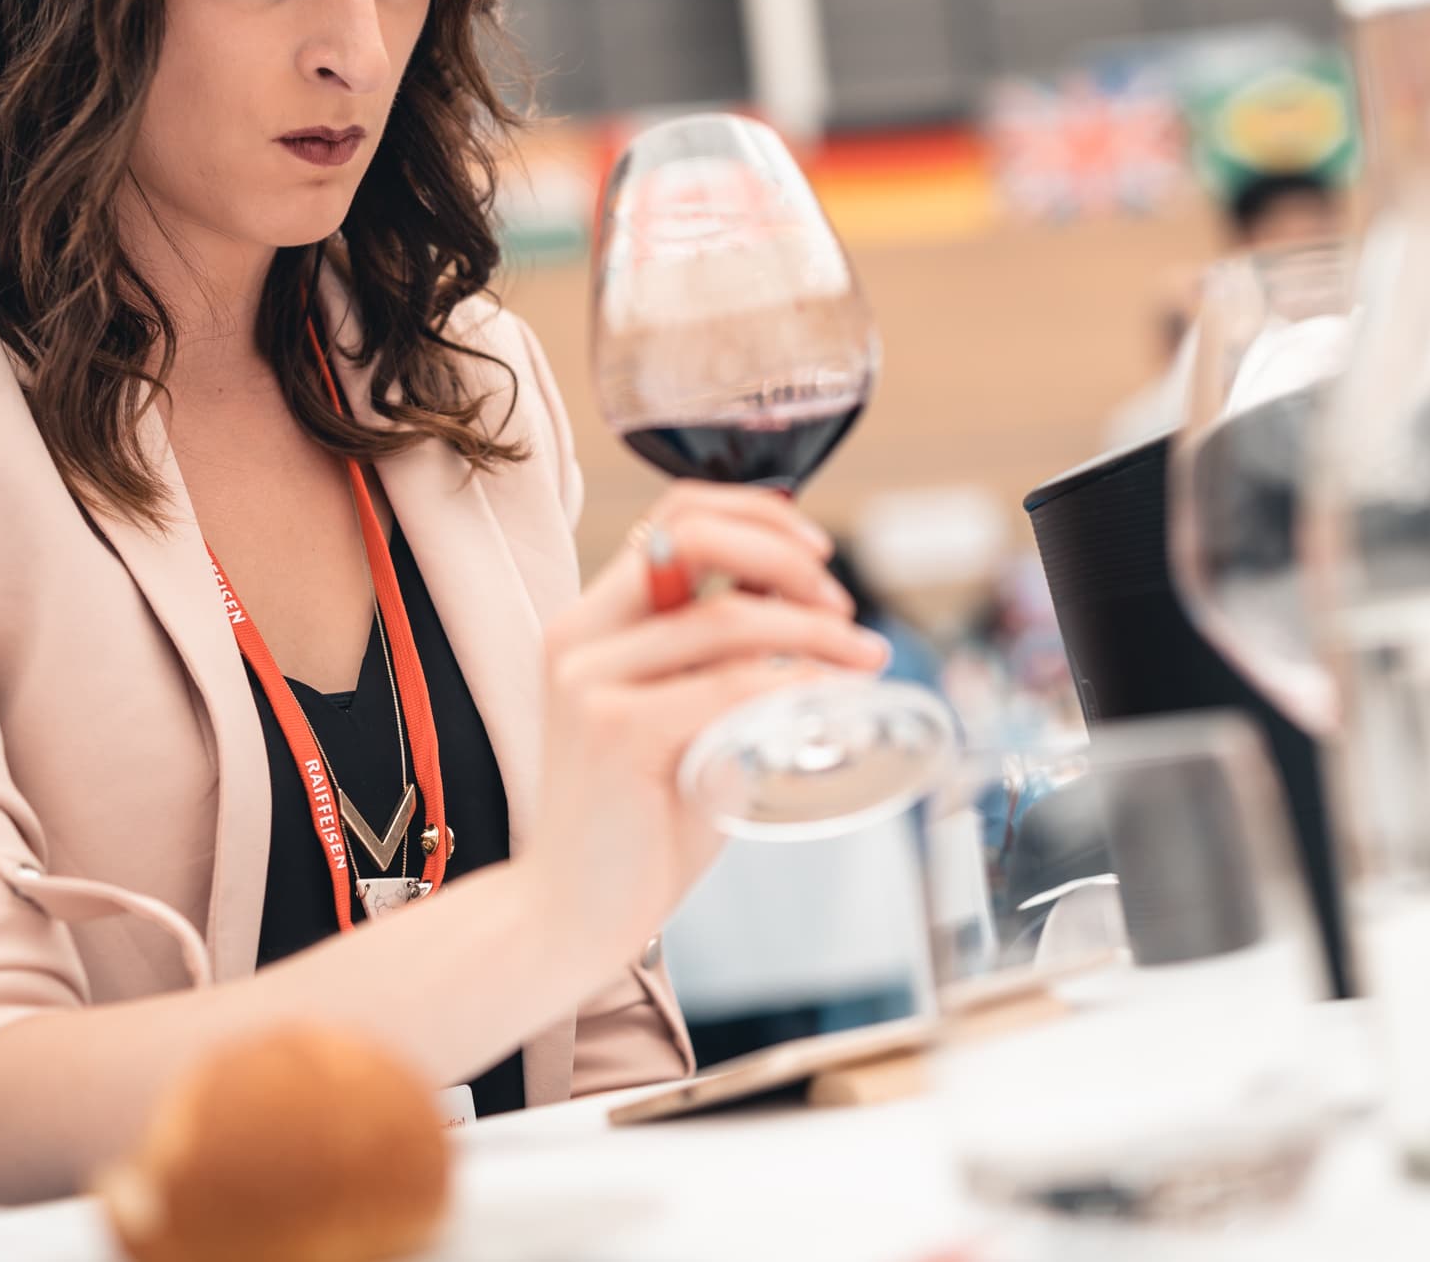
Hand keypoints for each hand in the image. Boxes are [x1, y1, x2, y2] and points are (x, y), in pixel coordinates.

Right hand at [522, 483, 890, 977]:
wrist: (568, 915)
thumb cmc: (637, 822)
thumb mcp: (680, 720)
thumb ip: (722, 663)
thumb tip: (815, 615)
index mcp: (592, 621)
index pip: (675, 515)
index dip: (756, 515)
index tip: (816, 551)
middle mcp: (581, 636)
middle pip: (696, 539)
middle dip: (787, 558)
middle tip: (840, 603)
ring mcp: (591, 681)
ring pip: (728, 617)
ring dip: (816, 629)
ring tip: (861, 658)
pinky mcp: (616, 731)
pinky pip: (731, 687)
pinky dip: (796, 684)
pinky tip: (831, 698)